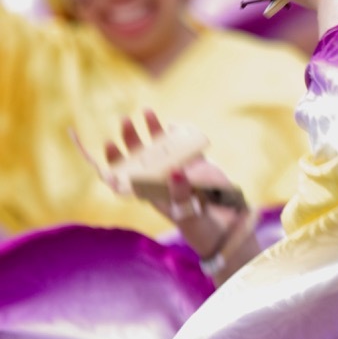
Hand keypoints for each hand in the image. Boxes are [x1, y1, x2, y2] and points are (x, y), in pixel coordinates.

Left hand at [81, 111, 250, 272]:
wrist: (228, 227)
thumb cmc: (201, 227)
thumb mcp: (189, 214)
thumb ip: (182, 193)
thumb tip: (175, 171)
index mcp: (151, 193)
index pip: (125, 175)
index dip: (115, 161)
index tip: (109, 144)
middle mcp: (161, 179)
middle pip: (139, 155)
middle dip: (130, 138)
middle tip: (124, 120)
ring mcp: (179, 169)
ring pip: (160, 146)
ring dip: (152, 130)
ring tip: (146, 110)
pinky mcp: (198, 165)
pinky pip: (186, 146)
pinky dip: (180, 134)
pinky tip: (175, 126)